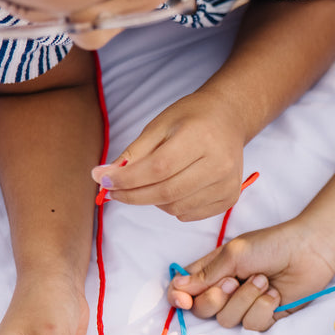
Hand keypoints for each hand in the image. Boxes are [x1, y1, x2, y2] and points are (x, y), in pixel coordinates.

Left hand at [90, 87, 245, 221]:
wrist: (228, 120)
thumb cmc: (192, 119)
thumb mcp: (159, 126)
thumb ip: (134, 153)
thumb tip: (104, 177)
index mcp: (201, 138)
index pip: (158, 168)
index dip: (128, 179)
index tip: (103, 180)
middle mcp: (219, 164)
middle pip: (166, 192)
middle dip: (133, 195)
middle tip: (114, 191)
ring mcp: (227, 184)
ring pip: (176, 207)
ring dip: (153, 200)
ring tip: (151, 183)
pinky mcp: (230, 198)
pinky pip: (189, 215)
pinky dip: (172, 207)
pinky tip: (172, 189)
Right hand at [167, 218, 334, 330]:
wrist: (310, 251)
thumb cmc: (272, 244)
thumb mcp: (234, 254)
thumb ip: (205, 274)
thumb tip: (176, 288)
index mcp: (214, 270)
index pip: (185, 291)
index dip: (179, 299)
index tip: (183, 300)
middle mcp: (226, 290)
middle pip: (203, 311)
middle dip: (218, 298)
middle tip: (235, 281)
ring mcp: (246, 305)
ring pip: (228, 320)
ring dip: (246, 299)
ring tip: (264, 280)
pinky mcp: (266, 316)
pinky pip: (252, 326)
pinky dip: (264, 308)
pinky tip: (275, 294)